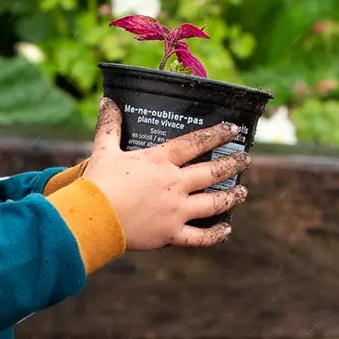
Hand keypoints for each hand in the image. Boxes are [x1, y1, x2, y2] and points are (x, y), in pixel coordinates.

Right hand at [81, 97, 249, 250]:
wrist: (93, 219)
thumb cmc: (98, 183)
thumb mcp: (104, 150)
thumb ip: (110, 126)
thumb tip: (107, 101)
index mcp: (161, 161)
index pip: (196, 143)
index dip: (217, 134)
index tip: (233, 129)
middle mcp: (175, 184)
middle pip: (213, 172)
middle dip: (233, 164)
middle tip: (245, 159)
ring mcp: (176, 211)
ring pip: (214, 203)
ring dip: (232, 197)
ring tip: (243, 192)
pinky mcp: (171, 234)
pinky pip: (200, 237)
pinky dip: (215, 234)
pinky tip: (226, 229)